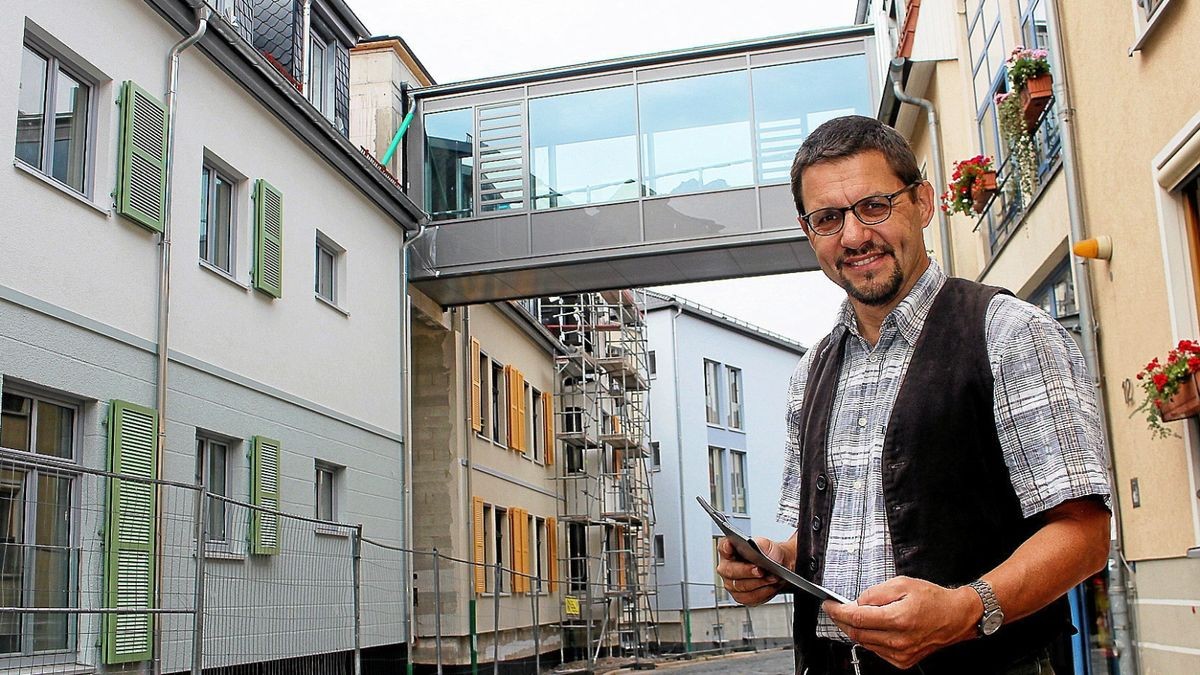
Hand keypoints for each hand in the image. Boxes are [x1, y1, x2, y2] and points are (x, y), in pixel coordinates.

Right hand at [714, 536, 794, 605]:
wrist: (779, 569)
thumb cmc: (771, 555)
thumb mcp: (771, 547)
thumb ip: (764, 545)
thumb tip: (759, 549)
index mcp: (730, 548)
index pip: (723, 547)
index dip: (725, 548)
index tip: (730, 547)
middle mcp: (727, 566)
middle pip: (729, 570)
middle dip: (746, 571)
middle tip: (760, 571)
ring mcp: (731, 583)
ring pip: (739, 586)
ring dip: (759, 583)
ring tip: (772, 578)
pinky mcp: (740, 596)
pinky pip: (748, 598)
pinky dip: (762, 593)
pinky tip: (770, 587)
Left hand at [822, 576, 979, 669]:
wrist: (956, 617)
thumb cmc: (933, 599)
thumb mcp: (902, 584)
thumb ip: (876, 593)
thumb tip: (857, 602)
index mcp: (898, 619)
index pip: (856, 617)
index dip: (838, 611)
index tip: (829, 605)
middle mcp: (898, 640)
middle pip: (857, 632)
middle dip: (842, 620)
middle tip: (835, 609)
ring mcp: (900, 653)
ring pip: (864, 643)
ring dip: (855, 629)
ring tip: (854, 615)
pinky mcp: (903, 660)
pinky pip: (876, 650)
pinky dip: (869, 639)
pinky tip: (872, 627)